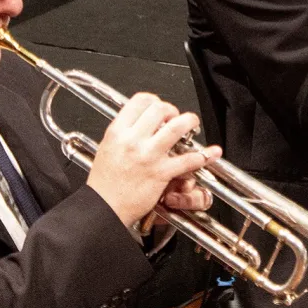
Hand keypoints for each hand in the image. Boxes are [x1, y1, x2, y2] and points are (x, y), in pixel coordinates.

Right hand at [86, 93, 221, 225]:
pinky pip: (187, 160)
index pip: (140, 101)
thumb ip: (124, 132)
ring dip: (189, 122)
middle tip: (174, 118)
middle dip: (172, 109)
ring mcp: (148, 156)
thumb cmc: (104, 183)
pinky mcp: (160, 173)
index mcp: (117, 131)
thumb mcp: (106, 147)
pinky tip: (204, 155)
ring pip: (177, 127)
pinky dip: (201, 156)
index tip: (158, 107)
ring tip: (191, 124)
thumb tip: (140, 120)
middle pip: (160, 109)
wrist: (103, 207)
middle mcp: (133, 140)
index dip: (154, 100)